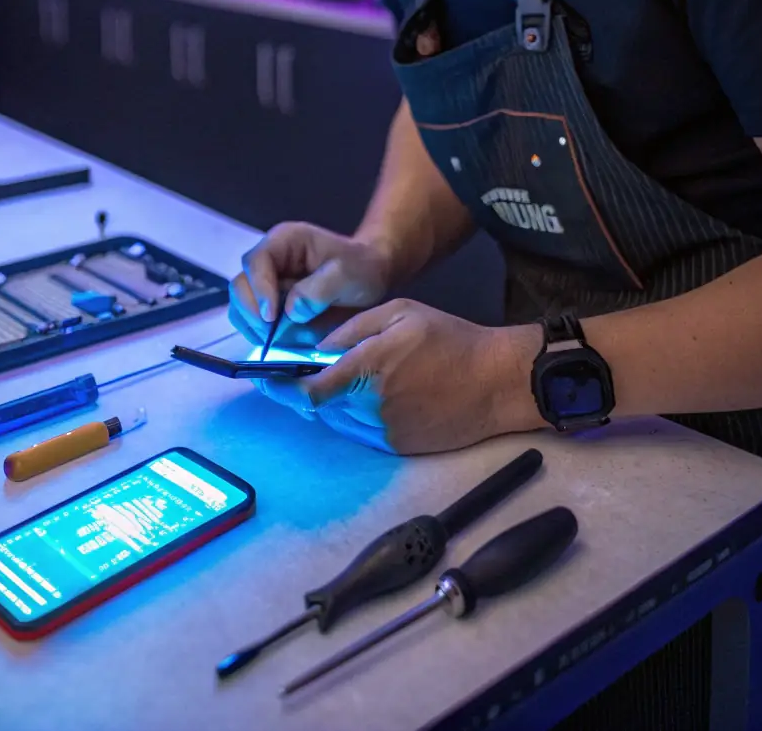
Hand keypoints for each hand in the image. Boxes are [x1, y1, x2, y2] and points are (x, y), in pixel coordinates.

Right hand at [229, 223, 392, 346]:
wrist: (371, 280)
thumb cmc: (361, 268)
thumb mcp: (348, 274)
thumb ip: (319, 290)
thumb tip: (290, 312)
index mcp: (285, 242)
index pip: (257, 261)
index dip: (259, 289)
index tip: (272, 316)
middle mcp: (269, 261)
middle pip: (241, 286)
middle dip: (253, 313)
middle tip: (272, 336)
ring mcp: (266, 285)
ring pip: (240, 307)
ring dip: (254, 328)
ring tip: (276, 342)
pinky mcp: (269, 308)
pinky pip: (251, 324)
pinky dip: (260, 337)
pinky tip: (278, 345)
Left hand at [259, 300, 540, 454]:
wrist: (497, 382)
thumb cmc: (450, 340)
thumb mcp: (399, 313)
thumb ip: (351, 328)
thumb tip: (315, 345)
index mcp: (369, 370)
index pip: (308, 390)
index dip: (281, 386)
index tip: (264, 377)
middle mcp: (372, 408)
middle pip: (319, 406)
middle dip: (307, 388)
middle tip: (304, 369)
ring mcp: (385, 433)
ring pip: (338, 420)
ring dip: (333, 401)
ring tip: (351, 377)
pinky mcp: (398, 448)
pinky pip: (362, 432)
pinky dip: (356, 415)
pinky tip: (375, 394)